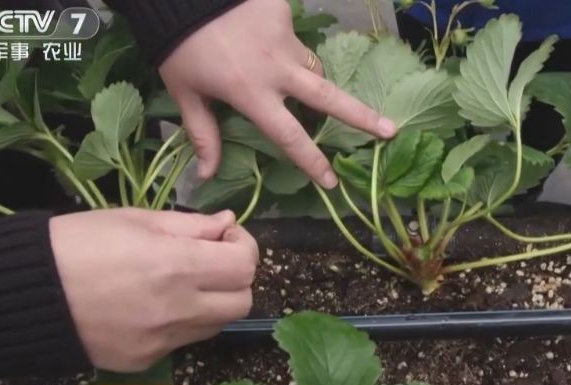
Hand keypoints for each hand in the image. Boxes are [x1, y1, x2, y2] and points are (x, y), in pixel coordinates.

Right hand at [50, 209, 257, 371]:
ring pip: (217, 324)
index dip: (243, 247)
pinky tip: (152, 306)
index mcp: (177, 266)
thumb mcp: (135, 219)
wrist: (24, 293)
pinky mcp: (146, 360)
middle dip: (235, 278)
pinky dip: (181, 322)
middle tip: (210, 261)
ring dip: (213, 302)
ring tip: (181, 282)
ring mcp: (163, 340)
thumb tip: (228, 226)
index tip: (224, 237)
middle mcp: (178, 308)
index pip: (245, 266)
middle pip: (243, 301)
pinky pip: (183, 341)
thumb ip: (191, 225)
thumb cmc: (77, 243)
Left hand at [159, 0, 396, 186]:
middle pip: (329, 98)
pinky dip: (283, 46)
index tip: (332, 182)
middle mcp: (277, 69)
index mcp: (252, 93)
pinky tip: (260, 40)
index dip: (312, 162)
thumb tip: (206, 175)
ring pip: (312, 67)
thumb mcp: (185, 93)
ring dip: (310, 80)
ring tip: (293, 82)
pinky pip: (293, 38)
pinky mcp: (284, 14)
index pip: (290, 136)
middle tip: (391, 131)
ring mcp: (285, 39)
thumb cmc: (179, 48)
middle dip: (363, 117)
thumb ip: (202, 132)